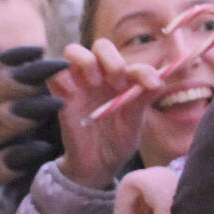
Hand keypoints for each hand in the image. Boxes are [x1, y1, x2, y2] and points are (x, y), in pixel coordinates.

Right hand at [53, 40, 161, 188]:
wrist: (95, 167)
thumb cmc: (117, 144)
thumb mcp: (133, 125)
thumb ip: (141, 101)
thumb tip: (159, 82)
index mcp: (123, 82)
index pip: (133, 65)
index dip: (143, 70)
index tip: (152, 84)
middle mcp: (101, 78)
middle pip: (102, 46)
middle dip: (112, 60)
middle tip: (117, 82)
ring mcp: (79, 84)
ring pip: (74, 52)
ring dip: (86, 61)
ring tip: (94, 83)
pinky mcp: (60, 95)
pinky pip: (54, 75)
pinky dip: (60, 76)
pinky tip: (70, 93)